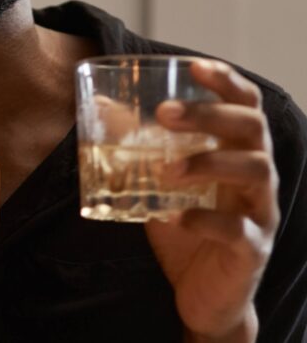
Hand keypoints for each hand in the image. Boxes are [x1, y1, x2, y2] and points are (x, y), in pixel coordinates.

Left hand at [145, 60, 278, 341]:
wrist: (203, 291)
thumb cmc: (187, 224)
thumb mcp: (159, 179)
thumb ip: (139, 145)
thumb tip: (99, 105)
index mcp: (237, 150)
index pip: (245, 104)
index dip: (226, 82)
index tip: (195, 66)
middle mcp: (257, 175)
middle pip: (252, 129)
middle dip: (210, 114)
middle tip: (165, 112)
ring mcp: (259, 211)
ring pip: (256, 171)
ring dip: (208, 162)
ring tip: (166, 169)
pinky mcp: (251, 249)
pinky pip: (239, 230)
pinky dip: (205, 221)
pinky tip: (174, 216)